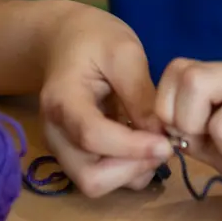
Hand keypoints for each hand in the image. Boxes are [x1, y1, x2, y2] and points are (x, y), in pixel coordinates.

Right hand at [38, 5, 173, 196]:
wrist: (65, 38)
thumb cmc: (94, 37)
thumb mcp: (123, 51)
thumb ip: (140, 93)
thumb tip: (161, 134)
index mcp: (62, 99)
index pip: (92, 136)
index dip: (131, 147)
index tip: (166, 143)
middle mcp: (54, 132)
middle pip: (90, 176)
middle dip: (132, 168)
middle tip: (164, 146)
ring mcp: (61, 147)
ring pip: (95, 183)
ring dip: (131, 172)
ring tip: (156, 143)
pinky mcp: (73, 154)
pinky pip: (99, 176)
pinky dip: (125, 169)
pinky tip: (142, 143)